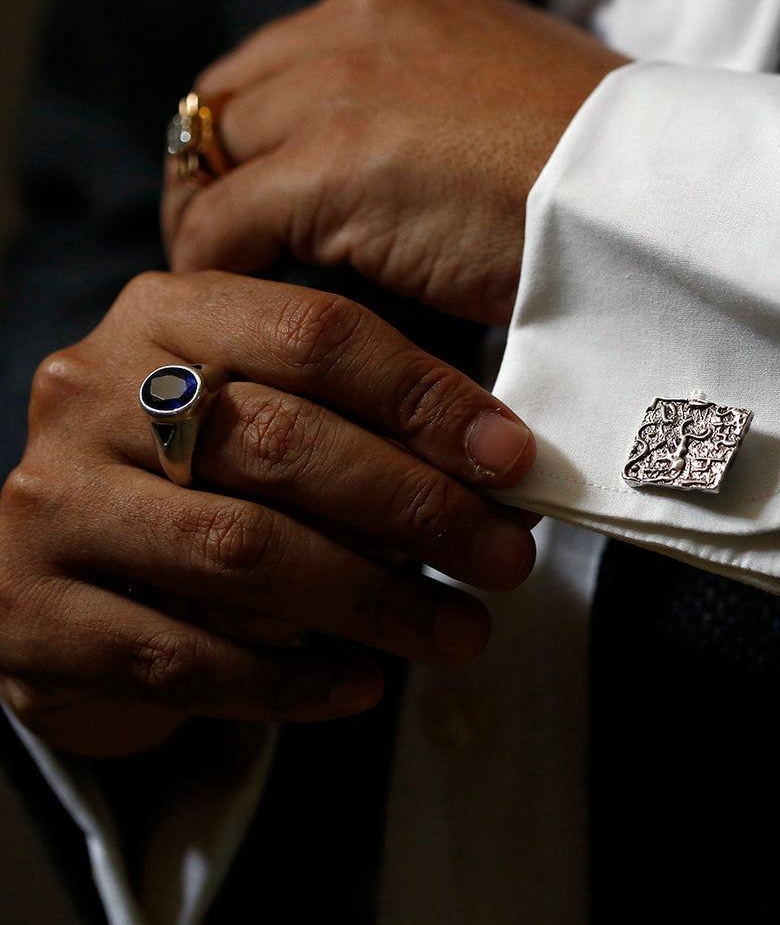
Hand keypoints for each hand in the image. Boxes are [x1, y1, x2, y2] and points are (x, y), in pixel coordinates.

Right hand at [0, 271, 537, 757]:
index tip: (511, 459)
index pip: (316, 334)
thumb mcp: (268, 412)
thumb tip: (501, 469)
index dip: (425, 397)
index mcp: (165, 316)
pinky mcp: (30, 614)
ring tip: (462, 630)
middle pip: (284, 442)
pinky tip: (364, 684)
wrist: (60, 570)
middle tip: (505, 558)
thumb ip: (360, 420)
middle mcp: (91, 392)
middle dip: (416, 507)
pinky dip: (290, 680)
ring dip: (374, 601)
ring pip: (242, 551)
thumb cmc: (204, 479)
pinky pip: (184, 657)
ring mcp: (51, 503)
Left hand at [162, 0, 629, 323]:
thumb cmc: (609, 167)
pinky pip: (224, 226)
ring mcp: (339, 91)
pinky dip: (221, 268)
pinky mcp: (330, 170)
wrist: (654, 190)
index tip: (268, 190)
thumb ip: (450, 105)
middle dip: (219, 171)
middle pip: (230, 97)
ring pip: (213, 157)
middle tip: (232, 246)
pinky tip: (254, 308)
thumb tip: (419, 165)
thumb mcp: (519, 97)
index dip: (264, 130)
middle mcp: (357, 23)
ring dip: (214, 222)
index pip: (285, 57)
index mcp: (406, 3)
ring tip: (237, 284)